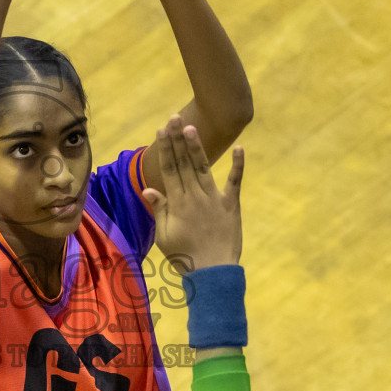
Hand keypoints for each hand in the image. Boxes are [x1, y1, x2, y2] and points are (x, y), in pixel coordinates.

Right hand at [141, 116, 242, 273]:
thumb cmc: (185, 257)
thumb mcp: (164, 236)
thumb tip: (149, 188)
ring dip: (197, 146)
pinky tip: (240, 148)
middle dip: (177, 139)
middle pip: (184, 163)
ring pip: (203, 168)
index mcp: (178, 203)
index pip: (169, 170)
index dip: (165, 149)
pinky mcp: (232, 205)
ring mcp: (214, 199)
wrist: (213, 273)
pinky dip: (238, 166)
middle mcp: (195, 197)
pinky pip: (235, 182)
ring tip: (191, 127)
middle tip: (173, 118)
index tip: (161, 131)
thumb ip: (159, 210)